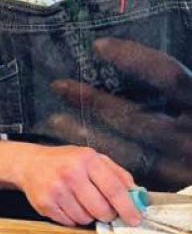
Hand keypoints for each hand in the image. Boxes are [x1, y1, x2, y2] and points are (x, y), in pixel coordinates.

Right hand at [14, 143, 141, 226]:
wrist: (29, 164)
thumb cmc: (65, 162)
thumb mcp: (93, 158)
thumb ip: (117, 174)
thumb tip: (137, 196)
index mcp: (86, 160)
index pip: (114, 189)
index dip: (127, 207)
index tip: (135, 219)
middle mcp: (70, 174)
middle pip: (101, 209)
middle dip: (108, 214)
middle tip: (105, 210)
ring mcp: (56, 190)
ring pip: (85, 218)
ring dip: (88, 216)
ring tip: (81, 202)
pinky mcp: (45, 204)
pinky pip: (70, 222)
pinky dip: (73, 218)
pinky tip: (68, 205)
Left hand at [50, 38, 191, 190]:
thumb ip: (176, 81)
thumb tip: (156, 47)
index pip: (168, 77)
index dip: (134, 60)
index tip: (99, 46)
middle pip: (136, 117)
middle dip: (93, 101)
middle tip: (58, 86)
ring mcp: (184, 167)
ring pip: (127, 149)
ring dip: (87, 134)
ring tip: (55, 118)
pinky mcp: (174, 186)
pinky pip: (131, 171)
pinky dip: (103, 158)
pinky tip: (78, 147)